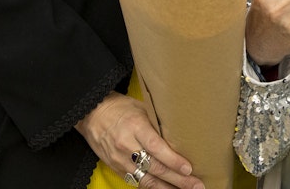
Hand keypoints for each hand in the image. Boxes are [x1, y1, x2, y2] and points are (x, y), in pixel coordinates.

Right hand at [75, 92, 204, 188]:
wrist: (92, 114)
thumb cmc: (121, 108)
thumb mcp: (141, 108)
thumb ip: (158, 123)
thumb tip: (181, 133)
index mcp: (135, 127)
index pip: (156, 147)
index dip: (173, 160)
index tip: (188, 168)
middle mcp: (127, 146)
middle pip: (155, 167)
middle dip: (178, 179)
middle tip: (197, 185)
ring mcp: (120, 160)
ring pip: (147, 180)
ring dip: (168, 188)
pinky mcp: (117, 169)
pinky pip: (138, 182)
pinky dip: (153, 188)